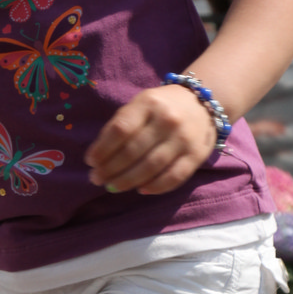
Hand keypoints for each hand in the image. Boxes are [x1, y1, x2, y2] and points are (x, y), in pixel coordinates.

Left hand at [84, 83, 217, 195]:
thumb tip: (98, 157)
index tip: (90, 161)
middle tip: (96, 179)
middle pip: (133, 151)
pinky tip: (140, 190)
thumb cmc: (161, 107)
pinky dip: (155, 187)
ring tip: (113, 187)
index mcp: (148, 103)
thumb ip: (121, 125)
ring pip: (151, 167)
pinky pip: (174, 177)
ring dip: (128, 181)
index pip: (120, 129)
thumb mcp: (140, 105)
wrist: (202, 103)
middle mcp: (167, 120)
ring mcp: (183, 139)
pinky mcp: (196, 156)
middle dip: (111, 169)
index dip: (102, 149)